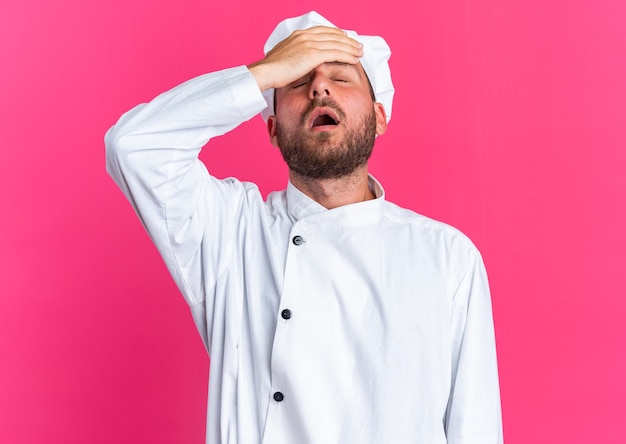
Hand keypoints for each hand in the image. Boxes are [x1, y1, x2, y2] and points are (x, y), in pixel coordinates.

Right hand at [248, 26, 363, 91]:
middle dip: (347, 40)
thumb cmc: (271, 69)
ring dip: (351, 48)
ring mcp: (310, 44)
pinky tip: (354, 59)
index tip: (344, 38)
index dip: (336, 34)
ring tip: (360, 52)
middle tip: (357, 45)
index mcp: (298, 35)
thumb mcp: (283, 57)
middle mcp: (306, 36)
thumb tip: (296, 62)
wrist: (266, 71)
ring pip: (337, 44)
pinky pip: (335, 54)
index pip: (322, 31)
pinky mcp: (313, 54)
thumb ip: (293, 56)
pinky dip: (347, 56)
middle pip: (333, 35)